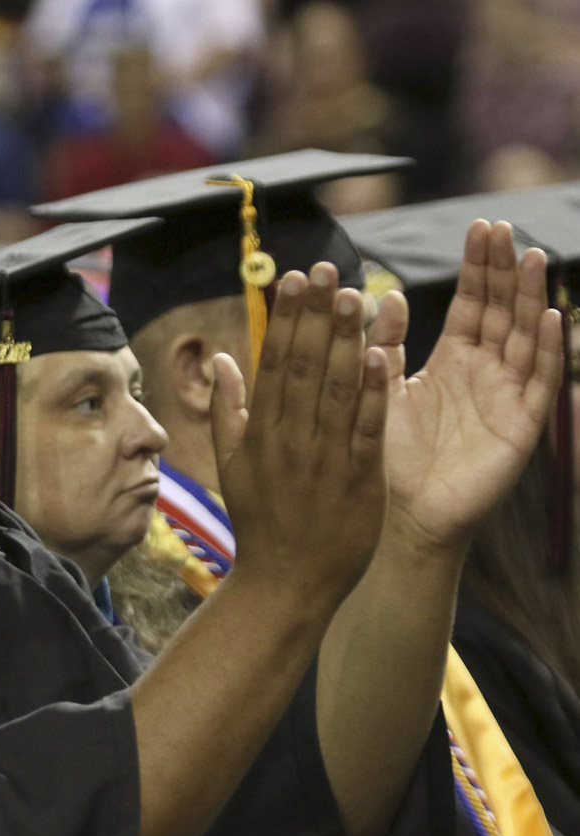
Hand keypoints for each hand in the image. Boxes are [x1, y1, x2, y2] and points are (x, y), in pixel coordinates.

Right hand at [212, 262, 388, 606]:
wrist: (286, 583)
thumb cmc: (260, 522)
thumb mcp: (232, 466)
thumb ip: (229, 410)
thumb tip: (223, 358)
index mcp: (260, 435)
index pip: (274, 364)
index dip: (286, 318)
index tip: (295, 278)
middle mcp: (290, 442)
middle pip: (305, 368)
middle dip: (316, 316)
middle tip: (328, 269)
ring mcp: (325, 461)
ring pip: (338, 390)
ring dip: (347, 341)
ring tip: (355, 295)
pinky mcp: (360, 482)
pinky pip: (369, 430)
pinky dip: (376, 393)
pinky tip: (383, 354)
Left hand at [383, 219, 562, 549]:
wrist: (398, 513)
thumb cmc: (386, 454)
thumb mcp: (380, 389)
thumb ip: (384, 345)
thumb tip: (386, 295)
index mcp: (453, 360)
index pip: (473, 304)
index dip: (478, 267)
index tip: (480, 227)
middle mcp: (485, 373)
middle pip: (503, 311)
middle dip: (504, 270)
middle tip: (502, 228)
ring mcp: (507, 397)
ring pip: (526, 337)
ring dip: (530, 298)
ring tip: (531, 257)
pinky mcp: (521, 427)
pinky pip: (539, 383)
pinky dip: (546, 350)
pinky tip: (549, 317)